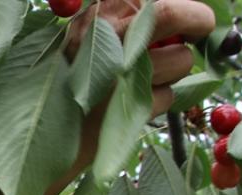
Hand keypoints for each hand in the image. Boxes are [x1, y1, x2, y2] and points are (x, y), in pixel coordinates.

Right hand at [68, 0, 216, 168]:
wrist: (40, 134)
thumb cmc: (66, 86)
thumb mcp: (87, 42)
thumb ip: (126, 24)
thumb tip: (178, 21)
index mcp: (98, 16)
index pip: (155, 0)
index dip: (184, 5)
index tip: (193, 13)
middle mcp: (106, 37)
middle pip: (170, 13)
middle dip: (196, 20)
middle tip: (200, 29)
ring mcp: (119, 72)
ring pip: (179, 60)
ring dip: (174, 72)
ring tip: (145, 82)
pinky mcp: (129, 106)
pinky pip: (167, 97)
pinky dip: (159, 102)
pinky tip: (132, 105)